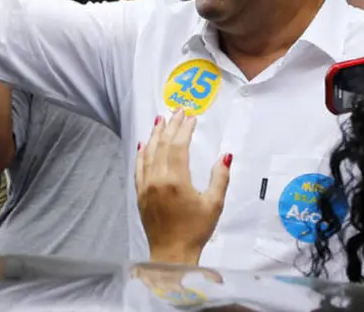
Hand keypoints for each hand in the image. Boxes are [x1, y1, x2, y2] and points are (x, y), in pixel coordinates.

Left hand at [136, 108, 230, 264]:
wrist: (171, 253)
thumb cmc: (196, 230)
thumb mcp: (214, 204)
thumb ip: (220, 178)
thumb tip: (225, 155)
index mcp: (176, 180)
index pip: (178, 146)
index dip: (185, 129)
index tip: (192, 117)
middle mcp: (157, 179)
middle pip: (162, 145)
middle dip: (171, 126)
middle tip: (178, 110)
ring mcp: (145, 185)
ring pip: (148, 153)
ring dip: (155, 135)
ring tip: (161, 120)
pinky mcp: (139, 193)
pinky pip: (138, 167)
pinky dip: (141, 153)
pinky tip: (144, 143)